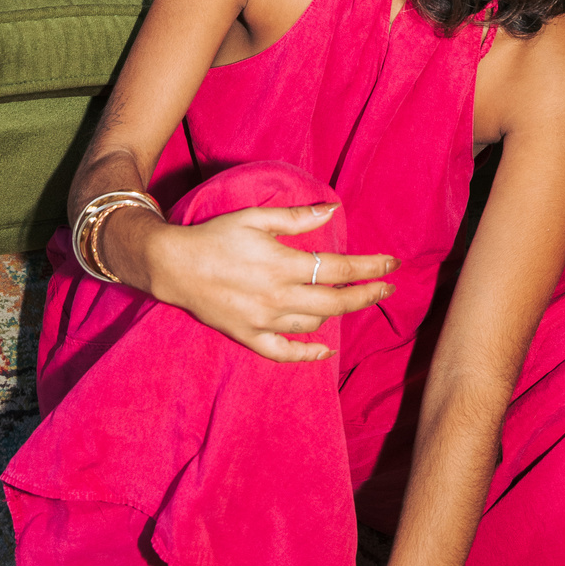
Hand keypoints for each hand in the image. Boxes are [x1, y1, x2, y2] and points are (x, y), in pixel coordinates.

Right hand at [135, 204, 396, 361]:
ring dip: (337, 313)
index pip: (340, 269)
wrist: (172, 265)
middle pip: (336, 301)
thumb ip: (296, 217)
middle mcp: (278, 296)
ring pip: (313, 323)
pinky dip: (307, 354)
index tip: (392, 264)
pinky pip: (284, 353)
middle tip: (388, 288)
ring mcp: (263, 321)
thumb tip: (333, 210)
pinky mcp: (248, 336)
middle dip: (368, 294)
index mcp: (283, 264)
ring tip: (349, 300)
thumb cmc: (214, 236)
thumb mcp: (255, 217)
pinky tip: (324, 351)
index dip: (370, 267)